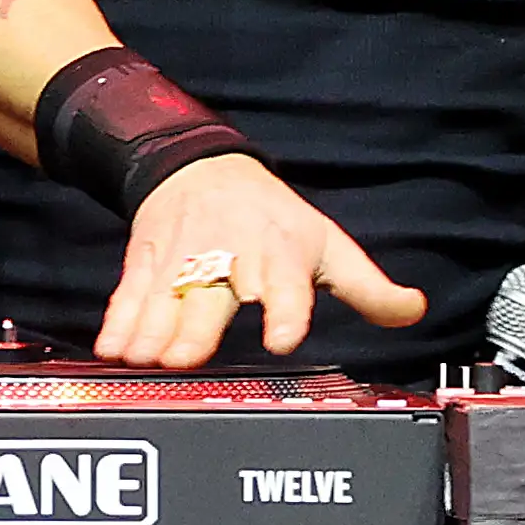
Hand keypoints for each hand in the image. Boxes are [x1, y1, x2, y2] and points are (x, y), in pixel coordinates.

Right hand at [90, 153, 424, 368]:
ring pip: (166, 296)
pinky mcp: (149, 262)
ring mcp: (184, 259)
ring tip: (142, 357)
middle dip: (197, 325)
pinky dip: (120, 320)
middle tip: (185, 356)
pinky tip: (111, 349)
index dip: (286, 310)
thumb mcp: (326, 245)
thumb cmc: (271, 217)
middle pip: (213, 295)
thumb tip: (414, 311)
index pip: (286, 285)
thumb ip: (368, 288)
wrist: (203, 166)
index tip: (282, 336)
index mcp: (279, 253)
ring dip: (152, 326)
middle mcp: (230, 256)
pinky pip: (131, 293)